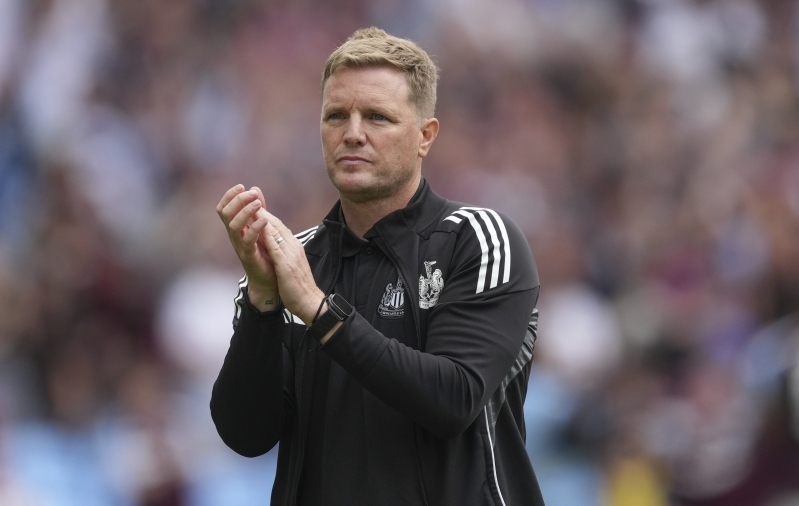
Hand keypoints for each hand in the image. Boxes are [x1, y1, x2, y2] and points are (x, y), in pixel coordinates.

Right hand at [216, 185, 278, 310]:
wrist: (269, 280)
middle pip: (225, 213)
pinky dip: (255, 227)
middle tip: (252, 194)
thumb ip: (258, 209)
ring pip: (233, 225)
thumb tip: (255, 188)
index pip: (224, 208)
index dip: (230, 195)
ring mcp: (240, 246)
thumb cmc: (265, 253)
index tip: (242, 186)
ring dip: (246, 211)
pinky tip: (264, 219)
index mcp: (236, 228)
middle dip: (237, 199)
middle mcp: (234, 236)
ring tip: (258, 203)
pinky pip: (248, 240)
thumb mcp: (262, 226)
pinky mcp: (249, 256)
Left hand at [257, 209, 324, 324]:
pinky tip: (259, 228)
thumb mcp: (291, 264)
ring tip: (252, 205)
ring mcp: (291, 254)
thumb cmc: (299, 286)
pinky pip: (275, 247)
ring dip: (264, 218)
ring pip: (276, 232)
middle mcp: (293, 247)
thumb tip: (277, 244)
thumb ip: (284, 252)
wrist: (310, 302)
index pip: (279, 227)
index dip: (267, 214)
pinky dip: (267, 236)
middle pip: (277, 225)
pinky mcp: (287, 265)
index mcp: (294, 247)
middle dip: (263, 210)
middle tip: (251, 195)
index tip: (256, 203)